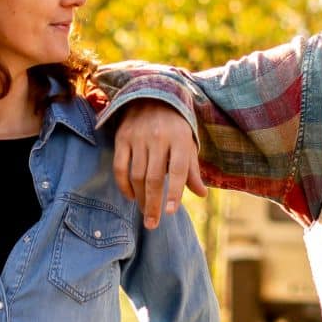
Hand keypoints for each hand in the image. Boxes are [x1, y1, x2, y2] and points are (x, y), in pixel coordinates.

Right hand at [113, 103, 205, 227]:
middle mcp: (158, 137)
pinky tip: (130, 197)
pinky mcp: (122, 137)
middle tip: (152, 224)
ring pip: (136, 175)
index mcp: (179, 139)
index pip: (177, 170)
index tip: (170, 213)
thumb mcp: (187, 145)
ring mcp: (138, 137)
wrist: (152, 96)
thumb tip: (202, 195)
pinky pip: (120, 166)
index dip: (174, 192)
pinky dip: (124, 185)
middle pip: (154, 177)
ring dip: (140, 198)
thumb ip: (192, 170)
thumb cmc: (175, 127)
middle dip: (153, 204)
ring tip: (145, 213)